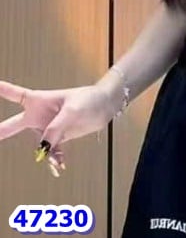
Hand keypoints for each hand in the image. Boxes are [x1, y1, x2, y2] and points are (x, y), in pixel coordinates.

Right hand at [0, 79, 115, 175]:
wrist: (104, 107)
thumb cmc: (88, 100)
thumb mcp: (71, 111)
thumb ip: (55, 129)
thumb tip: (42, 149)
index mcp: (40, 100)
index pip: (16, 95)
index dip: (2, 91)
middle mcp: (39, 115)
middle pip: (14, 124)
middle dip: (1, 131)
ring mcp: (48, 127)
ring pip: (38, 145)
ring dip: (45, 155)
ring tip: (57, 162)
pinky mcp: (58, 137)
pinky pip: (50, 152)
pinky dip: (55, 159)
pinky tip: (60, 166)